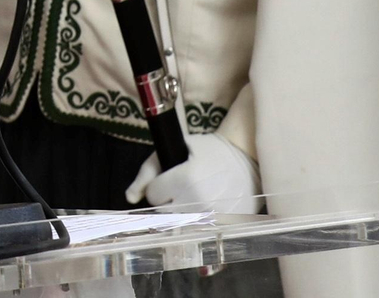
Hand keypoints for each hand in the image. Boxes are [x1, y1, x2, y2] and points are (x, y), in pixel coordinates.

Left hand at [125, 133, 261, 214]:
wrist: (248, 159)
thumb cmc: (209, 150)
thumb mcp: (175, 149)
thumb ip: (147, 171)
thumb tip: (130, 197)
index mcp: (185, 179)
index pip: (153, 195)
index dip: (157, 187)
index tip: (168, 180)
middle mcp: (197, 201)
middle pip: (164, 212)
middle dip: (168, 201)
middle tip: (181, 188)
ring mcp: (212, 216)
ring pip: (180, 222)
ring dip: (182, 211)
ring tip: (194, 195)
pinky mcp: (224, 225)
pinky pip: (199, 228)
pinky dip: (199, 219)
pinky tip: (206, 205)